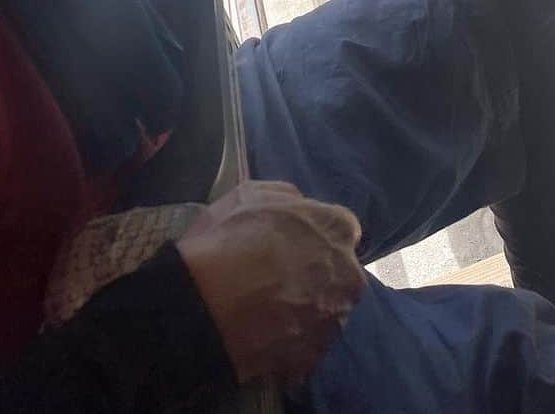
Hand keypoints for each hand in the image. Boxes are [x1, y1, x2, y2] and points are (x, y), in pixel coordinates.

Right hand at [176, 181, 365, 387]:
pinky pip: (306, 346)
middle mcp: (348, 276)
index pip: (340, 228)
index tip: (290, 242)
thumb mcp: (252, 194)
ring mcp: (334, 322)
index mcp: (338, 230)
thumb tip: (300, 206)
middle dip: (316, 273)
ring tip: (267, 308)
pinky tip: (262, 333)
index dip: (314, 234)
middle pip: (339, 273)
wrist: (206, 308)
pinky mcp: (314, 360)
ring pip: (326, 311)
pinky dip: (290, 341)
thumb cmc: (229, 240)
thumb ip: (288, 197)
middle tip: (277, 276)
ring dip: (306, 308)